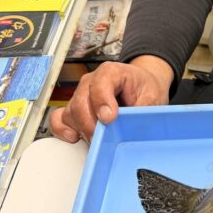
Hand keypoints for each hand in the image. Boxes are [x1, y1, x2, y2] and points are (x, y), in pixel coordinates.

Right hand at [49, 57, 173, 143]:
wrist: (141, 86)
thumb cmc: (144, 87)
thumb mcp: (153, 95)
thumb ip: (143, 109)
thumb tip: (134, 125)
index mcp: (111, 72)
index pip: (100, 85)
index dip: (102, 103)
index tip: (109, 119)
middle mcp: (91, 82)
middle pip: (81, 103)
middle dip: (91, 124)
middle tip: (104, 138)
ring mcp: (81, 94)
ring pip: (71, 113)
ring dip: (82, 130)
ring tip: (98, 140)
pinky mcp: (75, 108)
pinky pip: (60, 118)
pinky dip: (62, 129)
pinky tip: (74, 137)